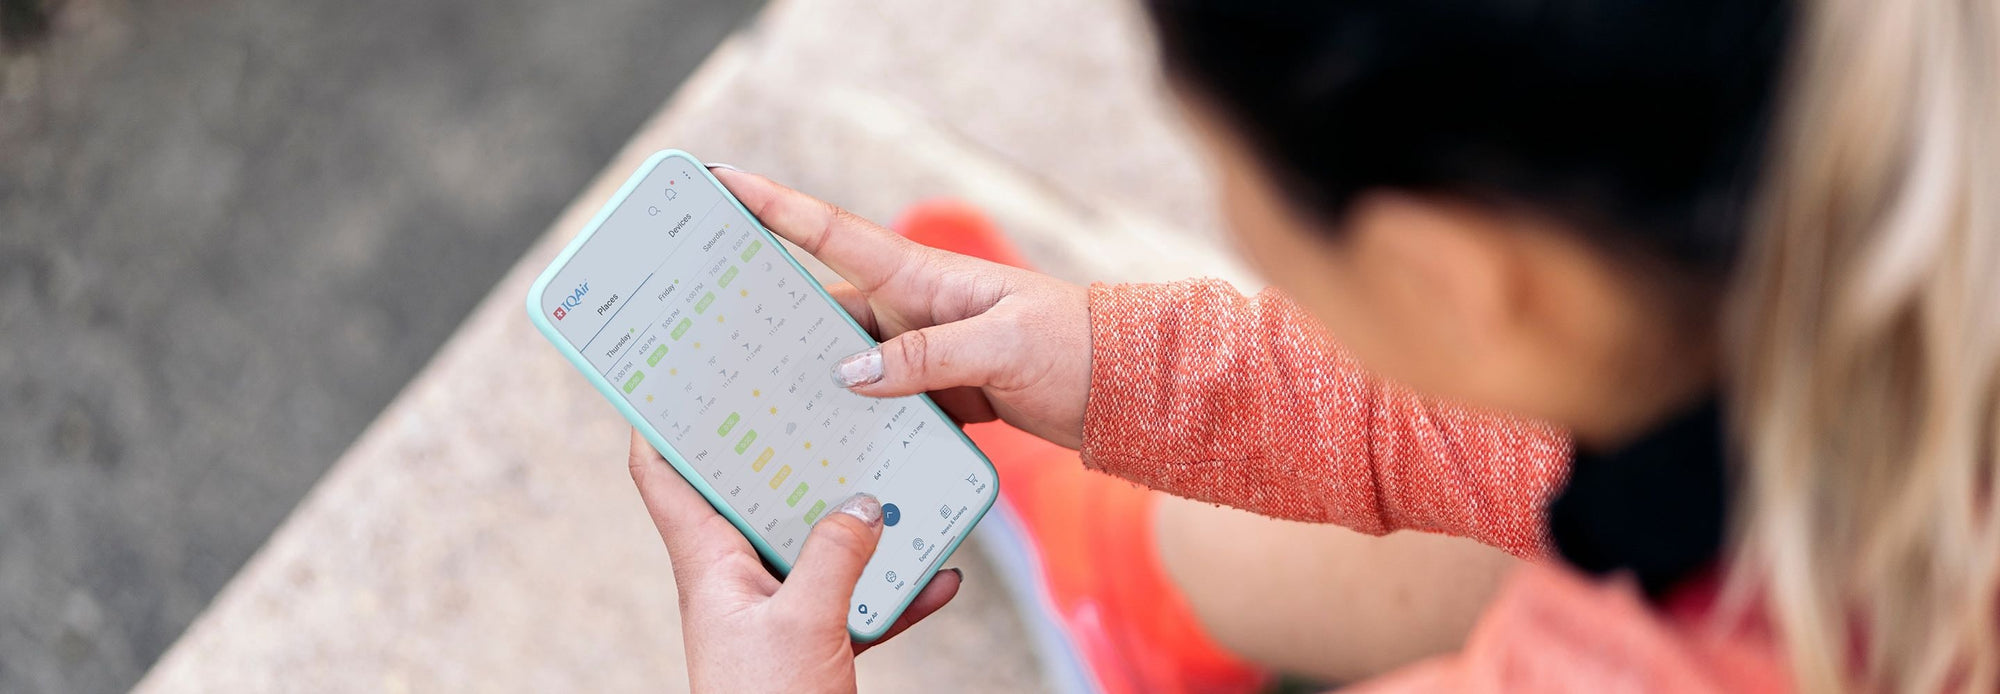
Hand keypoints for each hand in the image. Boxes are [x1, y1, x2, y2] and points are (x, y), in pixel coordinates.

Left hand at [628, 430, 961, 692]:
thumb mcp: (804, 624)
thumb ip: (834, 556)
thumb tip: (859, 503)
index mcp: (710, 567)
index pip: (664, 477)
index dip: (663, 422)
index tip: (681, 372)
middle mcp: (738, 582)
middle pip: (756, 497)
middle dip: (792, 455)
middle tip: (822, 404)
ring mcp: (776, 613)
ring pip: (818, 546)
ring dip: (862, 524)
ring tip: (902, 489)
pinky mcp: (813, 647)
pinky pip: (858, 603)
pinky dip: (897, 590)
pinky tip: (938, 576)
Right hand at [714, 169, 1092, 447]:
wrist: (1121, 390)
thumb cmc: (1072, 349)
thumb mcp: (1002, 346)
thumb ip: (927, 358)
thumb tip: (851, 374)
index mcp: (922, 278)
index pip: (834, 234)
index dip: (777, 207)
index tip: (724, 182)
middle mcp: (912, 309)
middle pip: (823, 310)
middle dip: (768, 315)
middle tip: (704, 326)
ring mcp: (921, 353)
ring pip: (845, 365)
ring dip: (809, 382)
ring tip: (749, 402)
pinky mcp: (935, 394)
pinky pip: (878, 405)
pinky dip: (853, 422)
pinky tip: (823, 446)